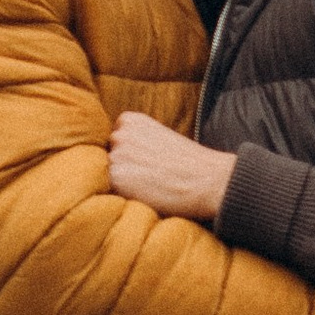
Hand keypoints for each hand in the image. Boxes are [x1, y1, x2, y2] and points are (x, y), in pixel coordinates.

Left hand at [107, 110, 236, 222]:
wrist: (207, 180)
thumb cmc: (189, 163)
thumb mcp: (160, 137)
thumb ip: (137, 140)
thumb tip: (118, 154)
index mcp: (131, 120)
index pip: (114, 139)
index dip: (129, 153)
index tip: (148, 160)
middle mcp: (120, 134)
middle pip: (108, 155)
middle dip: (124, 165)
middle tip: (150, 175)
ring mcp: (117, 155)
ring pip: (108, 172)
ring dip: (123, 180)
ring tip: (150, 184)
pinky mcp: (117, 178)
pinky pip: (111, 190)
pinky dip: (125, 194)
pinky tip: (147, 193)